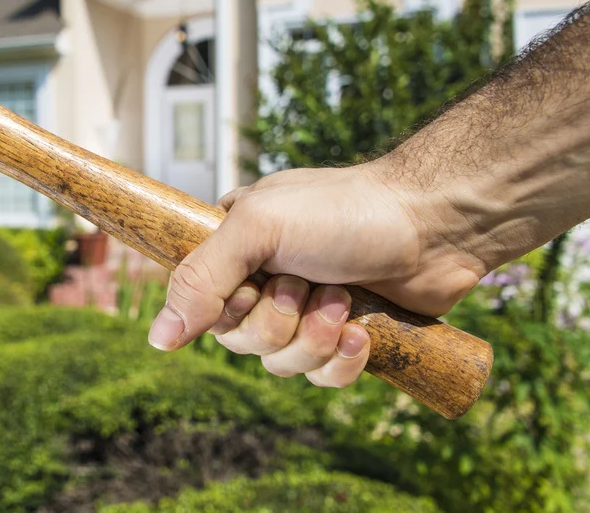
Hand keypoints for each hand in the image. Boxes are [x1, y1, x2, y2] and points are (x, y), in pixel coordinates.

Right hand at [147, 163, 485, 385]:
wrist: (431, 224)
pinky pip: (322, 379)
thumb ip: (200, 279)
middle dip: (279, 320)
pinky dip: (342, 361)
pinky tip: (362, 332)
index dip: (228, 308)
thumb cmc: (342, 211)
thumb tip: (158, 339)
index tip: (254, 282)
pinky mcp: (345, 338)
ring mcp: (306, 311)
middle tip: (308, 281)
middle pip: (240, 341)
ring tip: (343, 299)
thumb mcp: (257, 229)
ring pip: (280, 364)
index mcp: (235, 249)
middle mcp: (265, 281)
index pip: (201, 305)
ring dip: (314, 336)